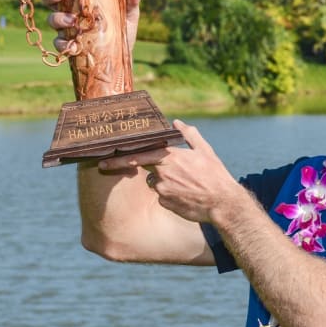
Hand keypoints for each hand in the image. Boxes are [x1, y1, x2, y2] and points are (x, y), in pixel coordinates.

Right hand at [37, 0, 142, 52]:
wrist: (123, 56)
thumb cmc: (124, 28)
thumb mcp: (129, 12)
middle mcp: (70, 11)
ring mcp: (68, 29)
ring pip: (52, 20)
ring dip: (57, 18)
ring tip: (71, 20)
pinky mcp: (71, 46)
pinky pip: (59, 44)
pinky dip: (62, 44)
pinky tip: (70, 45)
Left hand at [98, 120, 244, 224]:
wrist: (223, 203)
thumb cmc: (216, 175)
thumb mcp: (205, 151)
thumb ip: (189, 135)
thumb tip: (176, 122)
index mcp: (171, 158)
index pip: (140, 153)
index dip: (120, 155)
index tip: (104, 154)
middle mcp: (163, 173)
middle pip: (141, 167)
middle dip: (119, 166)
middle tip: (102, 165)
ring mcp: (163, 190)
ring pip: (154, 182)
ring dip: (161, 180)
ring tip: (183, 182)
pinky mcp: (165, 204)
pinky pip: (162, 196)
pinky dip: (169, 194)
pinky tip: (185, 194)